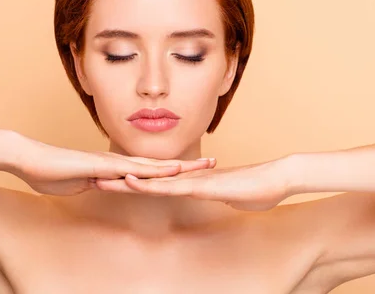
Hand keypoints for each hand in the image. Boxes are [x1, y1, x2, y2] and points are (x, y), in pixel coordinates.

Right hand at [10, 138, 215, 195]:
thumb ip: (98, 183)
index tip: (194, 171)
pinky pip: (132, 170)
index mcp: (118, 168)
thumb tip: (105, 185)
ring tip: (202, 166)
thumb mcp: (83, 183)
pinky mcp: (103, 166)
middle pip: (160, 165)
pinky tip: (169, 173)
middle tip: (213, 163)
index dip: (174, 170)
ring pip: (153, 165)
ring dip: (178, 166)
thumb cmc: (53, 172)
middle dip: (187, 165)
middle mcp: (120, 162)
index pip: (152, 170)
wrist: (31, 160)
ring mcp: (113, 163)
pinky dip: (153, 172)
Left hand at [95, 157, 293, 210]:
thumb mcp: (230, 197)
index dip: (135, 183)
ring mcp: (195, 181)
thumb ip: (217, 194)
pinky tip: (135, 184)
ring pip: (155, 181)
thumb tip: (211, 195)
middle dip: (121, 180)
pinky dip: (152, 186)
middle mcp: (189, 178)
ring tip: (103, 180)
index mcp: (192, 183)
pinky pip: (173, 187)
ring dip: (129, 181)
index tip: (112, 184)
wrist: (279, 177)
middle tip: (94, 178)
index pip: (158, 183)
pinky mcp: (204, 185)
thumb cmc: (259, 189)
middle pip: (149, 179)